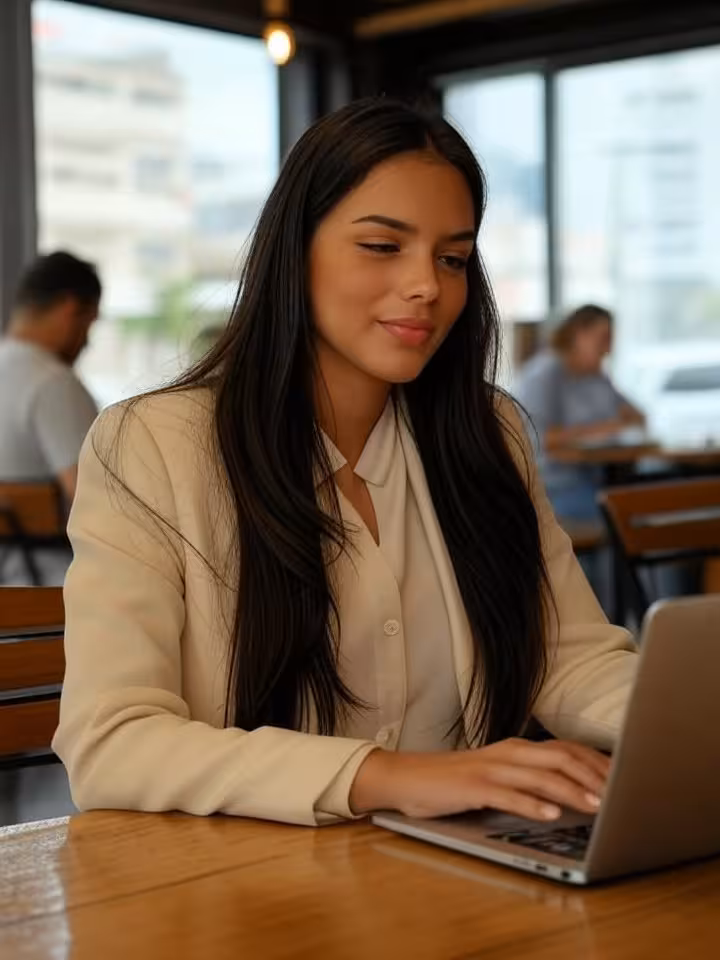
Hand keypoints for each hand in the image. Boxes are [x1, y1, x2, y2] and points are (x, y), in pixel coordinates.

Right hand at [350, 738, 609, 821]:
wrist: (407, 777)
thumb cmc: (455, 780)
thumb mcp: (498, 774)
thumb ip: (529, 778)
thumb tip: (572, 792)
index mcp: (517, 748)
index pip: (567, 749)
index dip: (598, 763)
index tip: (625, 778)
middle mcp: (508, 753)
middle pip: (561, 758)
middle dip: (594, 776)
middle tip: (621, 794)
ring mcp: (491, 768)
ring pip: (540, 776)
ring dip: (571, 791)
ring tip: (596, 806)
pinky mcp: (473, 787)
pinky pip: (507, 795)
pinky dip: (531, 805)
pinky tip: (549, 816)